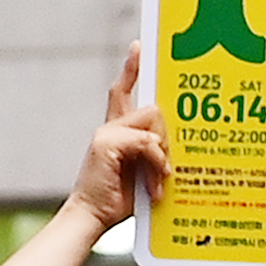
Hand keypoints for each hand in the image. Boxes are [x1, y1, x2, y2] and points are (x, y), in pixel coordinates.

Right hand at [67, 43, 169, 229]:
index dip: (131, 68)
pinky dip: (155, 161)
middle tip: (167, 170)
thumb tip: (173, 147)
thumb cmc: (118, 200)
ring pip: (151, 121)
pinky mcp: (106, 142)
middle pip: (152, 109)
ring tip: (160, 181)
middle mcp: (111, 126)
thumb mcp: (143, 174)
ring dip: (162, 154)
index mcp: (118, 131)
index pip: (122, 90)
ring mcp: (106, 132)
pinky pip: (146, 141)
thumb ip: (154, 155)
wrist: (92, 218)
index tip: (139, 47)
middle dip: (166, 138)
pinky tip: (155, 183)